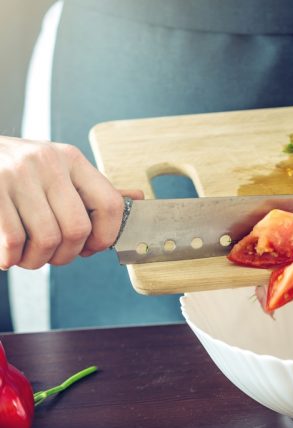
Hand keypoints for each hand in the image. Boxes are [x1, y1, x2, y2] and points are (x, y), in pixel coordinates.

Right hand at [0, 136, 143, 269]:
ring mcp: (16, 175)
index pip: (110, 204)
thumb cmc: (16, 171)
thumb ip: (93, 189)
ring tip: (26, 257)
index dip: (106, 236)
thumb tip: (137, 198)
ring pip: (47, 239)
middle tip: (52, 257)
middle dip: (66, 255)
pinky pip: (13, 241)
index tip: (90, 248)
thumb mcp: (57, 170)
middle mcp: (47, 163)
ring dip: (36, 260)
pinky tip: (7, 255)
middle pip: (78, 229)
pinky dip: (10, 258)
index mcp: (71, 159)